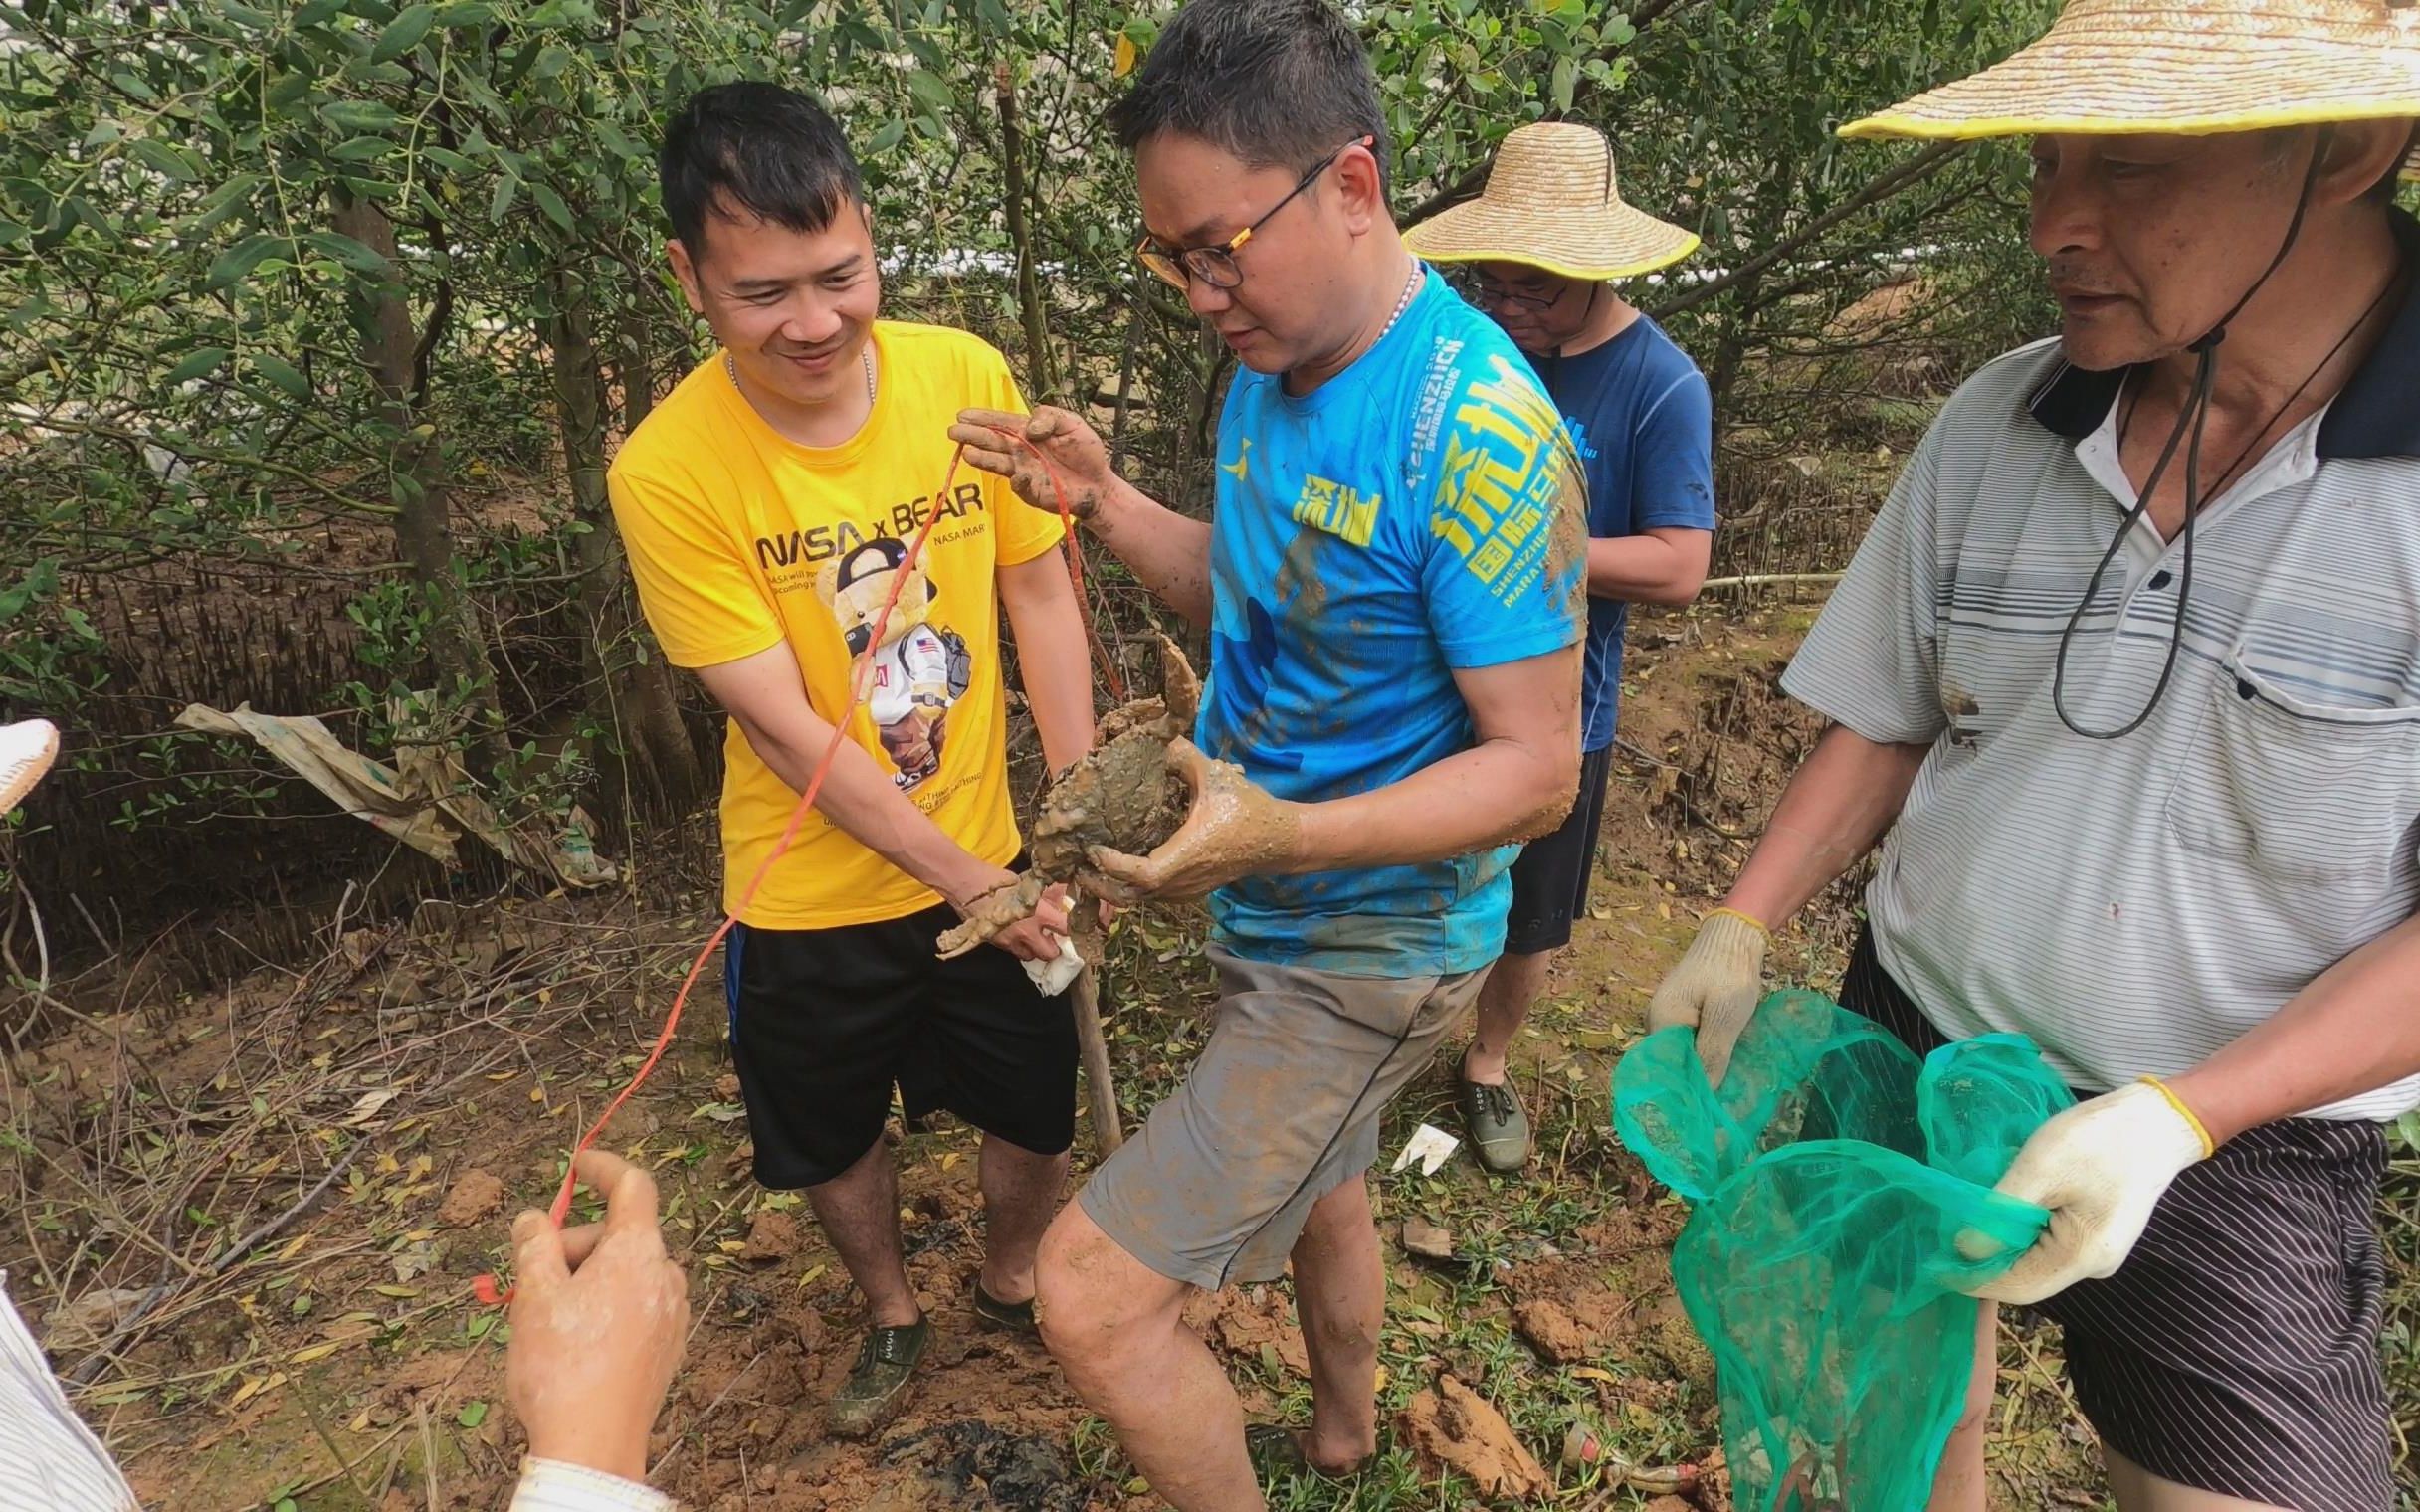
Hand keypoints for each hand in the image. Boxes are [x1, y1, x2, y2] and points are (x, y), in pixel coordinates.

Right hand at [504, 1151, 690, 1483]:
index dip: (603, 1167)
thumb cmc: (562, 1368)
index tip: (577, 1163)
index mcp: (639, 1252)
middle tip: (531, 1279)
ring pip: (622, 1274)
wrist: (593, 1447)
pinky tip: (571, 1343)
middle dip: (572, 1246)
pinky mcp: (667, 1346)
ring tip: (546, 1321)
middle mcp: (666, 1277)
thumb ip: (535, 1245)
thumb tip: (534, 1219)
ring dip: (583, 1280)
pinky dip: (602, 1306)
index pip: (632, 1186)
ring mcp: (671, 1314)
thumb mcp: (535, 1296)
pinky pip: (633, 1306)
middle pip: (619, 1236)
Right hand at [946, 865, 1067, 962]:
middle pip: (1049, 953)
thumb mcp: (1026, 884)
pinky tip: (1015, 934)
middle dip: (1053, 948)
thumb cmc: (996, 879)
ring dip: (1034, 949)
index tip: (1069, 927)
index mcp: (1038, 912)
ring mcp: (1010, 940)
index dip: (1070, 931)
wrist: (966, 883)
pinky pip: (1013, 952)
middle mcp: (1027, 931)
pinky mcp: (997, 944)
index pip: (1065, 930)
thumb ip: (1044, 897)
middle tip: (1052, 937)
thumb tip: (1060, 900)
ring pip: (1030, 956)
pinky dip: (1017, 946)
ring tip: (1033, 937)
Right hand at [948, 406, 1112, 520]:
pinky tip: (1016, 475)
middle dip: (973, 436)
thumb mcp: (1072, 423)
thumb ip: (1050, 417)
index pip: (1001, 423)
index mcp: (1027, 432)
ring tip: (967, 453)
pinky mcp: (1032, 492)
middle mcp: (1020, 451)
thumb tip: (1029, 428)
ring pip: (1000, 464)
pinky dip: (1019, 481)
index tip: (963, 415)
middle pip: (993, 442)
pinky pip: (1022, 487)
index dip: (982, 418)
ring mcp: (1024, 472)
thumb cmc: (1084, 452)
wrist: (1099, 483)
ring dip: (984, 460)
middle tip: (953, 431)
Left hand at [1082, 738, 1301, 903]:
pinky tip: (1117, 865)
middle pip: (1129, 896)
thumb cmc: (1247, 808)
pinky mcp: (1188, 891)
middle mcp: (1182, 880)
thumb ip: (1181, 755)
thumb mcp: (1214, 775)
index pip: (1140, 874)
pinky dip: (1129, 886)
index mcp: (1187, 855)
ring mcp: (1185, 891)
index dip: (1112, 865)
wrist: (1279, 839)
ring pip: (1139, 900)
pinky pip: (1151, 896)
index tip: (1092, 848)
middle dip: (1099, 883)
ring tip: (1088, 865)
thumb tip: (1153, 740)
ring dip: (1112, 886)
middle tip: (1074, 863)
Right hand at [1642, 909, 1768, 1084]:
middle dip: (1696, 1078)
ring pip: (1684, 1051)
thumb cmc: (1730, 973)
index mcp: (1661, 1020)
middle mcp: (1658, 1019)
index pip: (1665, 1067)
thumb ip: (1712, 1055)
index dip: (1684, 1088)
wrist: (1736, 935)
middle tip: (1723, 1097)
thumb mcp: (1725, 1017)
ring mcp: (1670, 1014)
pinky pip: (1692, 1039)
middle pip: (1673, 1061)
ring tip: (1728, 1081)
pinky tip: (1726, 1058)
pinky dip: (1707, 1050)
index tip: (1706, 1107)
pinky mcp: (1685, 1011)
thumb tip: (1705, 1092)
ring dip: (1704, 1065)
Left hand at [1964, 1081, 2211, 1305]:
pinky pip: (2051, 1245)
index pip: (2018, 1287)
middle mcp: (2094, 1265)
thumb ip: (2000, 1213)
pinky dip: (2022, 1233)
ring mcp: (2099, 1251)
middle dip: (1986, 1263)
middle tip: (1942, 1241)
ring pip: (2038, 1261)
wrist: (2158, 1121)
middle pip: (2028, 1277)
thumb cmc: (2098, 1141)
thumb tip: (1964, 1249)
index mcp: (2082, 1256)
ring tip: (1967, 1223)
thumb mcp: (2039, 1170)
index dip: (1974, 1280)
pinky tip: (2002, 1211)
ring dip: (2003, 1246)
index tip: (1934, 1266)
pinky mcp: (2098, 1233)